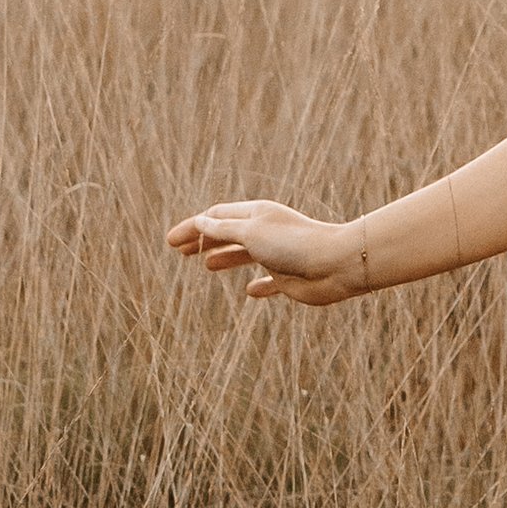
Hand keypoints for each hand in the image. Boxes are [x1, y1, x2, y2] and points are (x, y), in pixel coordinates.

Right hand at [166, 199, 367, 306]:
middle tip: (179, 251)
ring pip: (245, 255)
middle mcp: (266, 232)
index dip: (192, 227)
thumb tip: (200, 222)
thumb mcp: (251, 233)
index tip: (170, 241)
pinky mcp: (289, 278)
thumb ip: (224, 230)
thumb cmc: (294, 244)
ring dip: (225, 258)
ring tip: (207, 265)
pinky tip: (250, 292)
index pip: (216, 217)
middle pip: (228, 234)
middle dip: (203, 241)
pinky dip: (259, 286)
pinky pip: (270, 282)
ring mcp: (278, 255)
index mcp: (256, 215)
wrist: (337, 264)